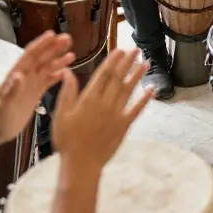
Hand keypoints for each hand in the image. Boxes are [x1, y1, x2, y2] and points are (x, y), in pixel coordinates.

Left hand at [0, 32, 75, 143]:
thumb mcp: (3, 105)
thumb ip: (11, 90)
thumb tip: (19, 75)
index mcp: (17, 74)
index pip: (30, 55)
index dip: (41, 44)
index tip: (52, 34)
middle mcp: (25, 76)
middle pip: (41, 58)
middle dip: (54, 48)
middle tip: (68, 38)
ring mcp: (31, 84)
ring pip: (47, 68)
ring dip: (58, 60)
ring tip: (72, 54)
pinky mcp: (36, 93)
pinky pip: (48, 81)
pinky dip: (58, 75)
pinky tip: (68, 72)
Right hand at [51, 49, 152, 172]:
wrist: (82, 163)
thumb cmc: (67, 140)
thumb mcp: (60, 115)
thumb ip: (67, 92)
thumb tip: (68, 72)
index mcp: (88, 99)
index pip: (104, 74)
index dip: (113, 60)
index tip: (120, 50)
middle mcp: (105, 103)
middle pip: (118, 78)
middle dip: (128, 62)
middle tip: (135, 49)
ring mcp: (116, 114)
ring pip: (129, 90)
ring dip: (137, 76)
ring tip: (145, 62)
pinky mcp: (124, 126)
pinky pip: (137, 109)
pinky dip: (145, 99)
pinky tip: (151, 89)